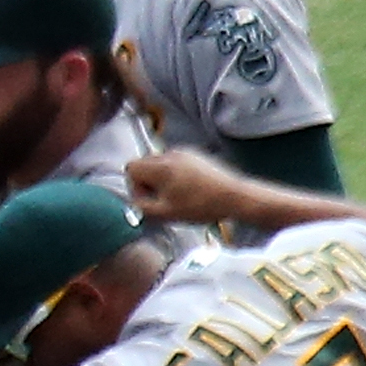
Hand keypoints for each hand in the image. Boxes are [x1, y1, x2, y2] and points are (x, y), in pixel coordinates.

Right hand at [126, 149, 248, 225]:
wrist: (233, 196)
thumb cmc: (201, 206)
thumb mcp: (166, 213)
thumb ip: (142, 207)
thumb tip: (134, 202)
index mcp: (161, 167)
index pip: (131, 168)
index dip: (135, 186)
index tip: (149, 198)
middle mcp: (170, 154)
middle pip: (144, 164)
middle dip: (147, 181)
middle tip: (161, 198)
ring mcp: (185, 152)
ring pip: (159, 163)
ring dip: (161, 178)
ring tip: (176, 194)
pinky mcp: (195, 155)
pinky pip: (174, 162)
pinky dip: (174, 174)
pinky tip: (187, 188)